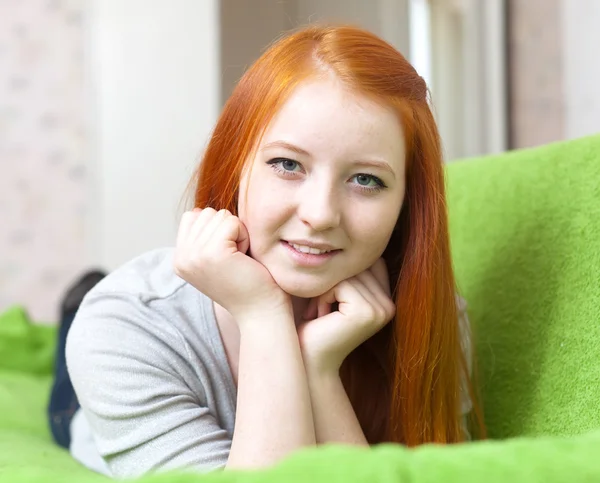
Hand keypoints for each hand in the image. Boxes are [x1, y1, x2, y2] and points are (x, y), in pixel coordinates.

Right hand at [174, 208, 288, 321]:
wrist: (260, 312)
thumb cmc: (247, 283)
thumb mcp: (215, 259)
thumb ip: (203, 237)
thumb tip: (199, 211)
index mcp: (179, 259)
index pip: (193, 216)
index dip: (218, 230)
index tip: (226, 257)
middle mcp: (182, 258)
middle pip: (207, 213)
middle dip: (228, 230)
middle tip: (235, 260)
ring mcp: (195, 255)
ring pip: (220, 215)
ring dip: (237, 234)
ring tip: (239, 260)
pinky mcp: (213, 252)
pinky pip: (232, 222)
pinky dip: (245, 237)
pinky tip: (244, 259)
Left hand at [297, 258, 395, 374]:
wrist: (308, 362)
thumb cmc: (314, 327)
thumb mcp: (335, 294)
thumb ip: (348, 273)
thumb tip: (345, 236)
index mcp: (387, 300)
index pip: (366, 262)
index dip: (341, 272)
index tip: (328, 299)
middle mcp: (390, 305)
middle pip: (357, 265)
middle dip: (332, 281)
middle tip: (321, 309)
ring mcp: (381, 310)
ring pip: (347, 274)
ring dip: (325, 290)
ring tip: (321, 314)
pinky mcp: (366, 312)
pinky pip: (340, 284)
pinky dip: (323, 296)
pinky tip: (320, 318)